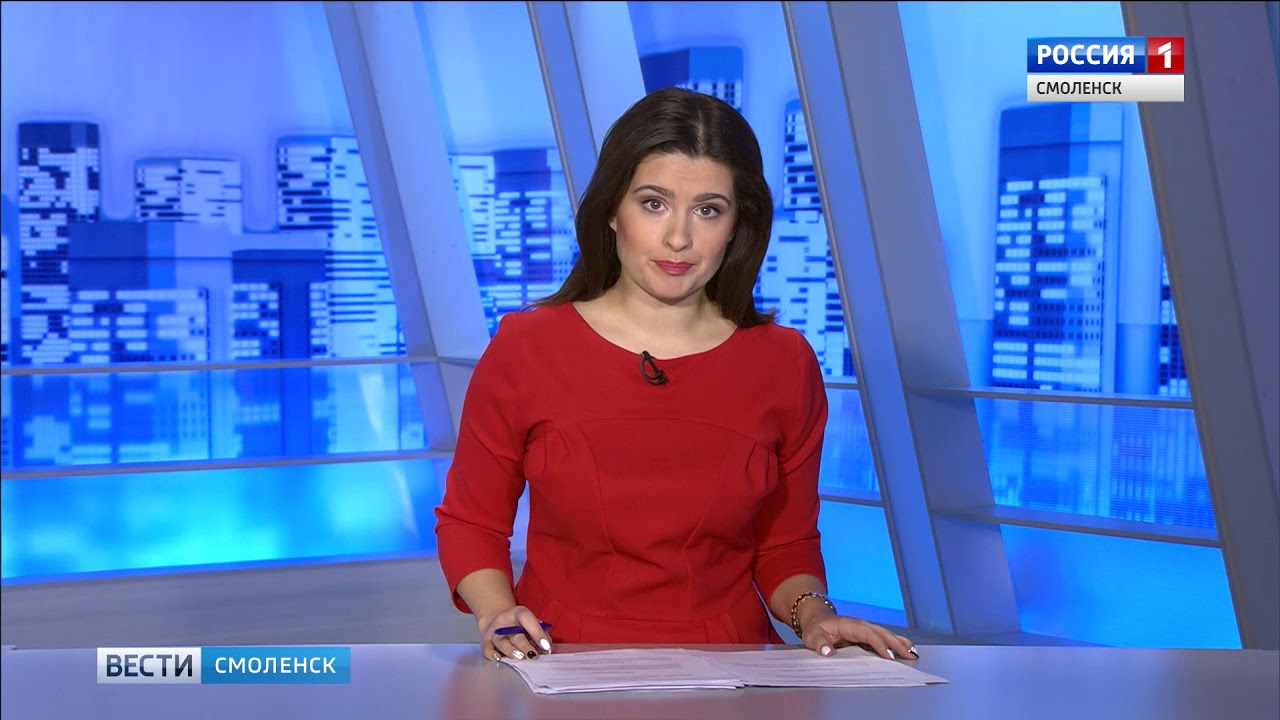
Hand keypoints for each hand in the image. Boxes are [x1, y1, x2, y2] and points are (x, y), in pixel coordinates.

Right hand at [478, 605, 552, 660]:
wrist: (496, 621)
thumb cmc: (519, 625)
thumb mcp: (530, 623)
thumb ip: (540, 633)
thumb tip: (547, 648)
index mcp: (517, 613)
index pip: (526, 618)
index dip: (537, 632)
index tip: (545, 646)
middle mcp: (504, 620)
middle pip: (515, 634)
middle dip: (525, 646)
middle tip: (534, 656)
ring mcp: (493, 631)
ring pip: (502, 642)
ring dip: (512, 651)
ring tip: (521, 657)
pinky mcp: (485, 642)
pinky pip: (488, 650)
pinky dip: (493, 655)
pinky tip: (500, 658)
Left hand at [799, 614, 916, 660]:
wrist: (818, 620)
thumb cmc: (816, 629)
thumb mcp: (812, 636)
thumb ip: (819, 644)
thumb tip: (827, 652)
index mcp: (849, 625)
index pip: (868, 634)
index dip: (879, 644)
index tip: (888, 656)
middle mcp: (860, 625)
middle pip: (881, 633)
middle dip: (896, 644)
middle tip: (909, 656)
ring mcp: (865, 629)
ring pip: (885, 634)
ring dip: (900, 643)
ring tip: (913, 653)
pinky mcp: (867, 635)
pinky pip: (883, 638)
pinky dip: (896, 643)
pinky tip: (906, 649)